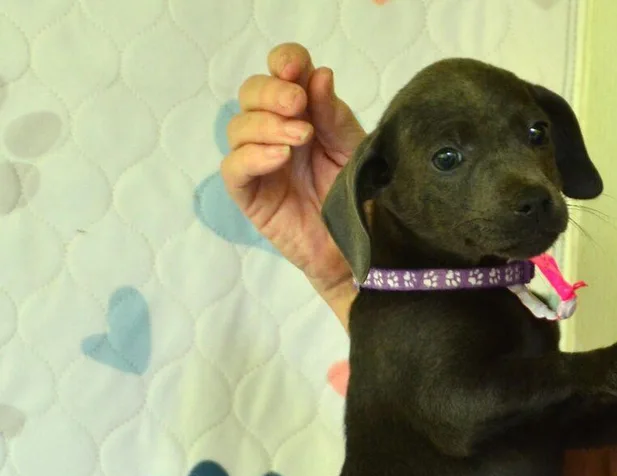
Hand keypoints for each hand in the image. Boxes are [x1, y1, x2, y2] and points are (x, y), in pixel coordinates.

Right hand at [222, 43, 365, 306]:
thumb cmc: (354, 197)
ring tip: (300, 138)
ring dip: (267, 125)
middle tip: (299, 106)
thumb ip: (334, 116)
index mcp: (302, 114)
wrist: (356, 246)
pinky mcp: (249, 196)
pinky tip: (280, 157)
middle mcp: (274, 133)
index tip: (296, 67)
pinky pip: (234, 169)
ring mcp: (258, 164)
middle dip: (272, 93)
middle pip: (251, 94)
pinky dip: (253, 156)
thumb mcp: (352, 150)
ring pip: (238, 127)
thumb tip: (318, 75)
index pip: (280, 74)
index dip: (283, 62)